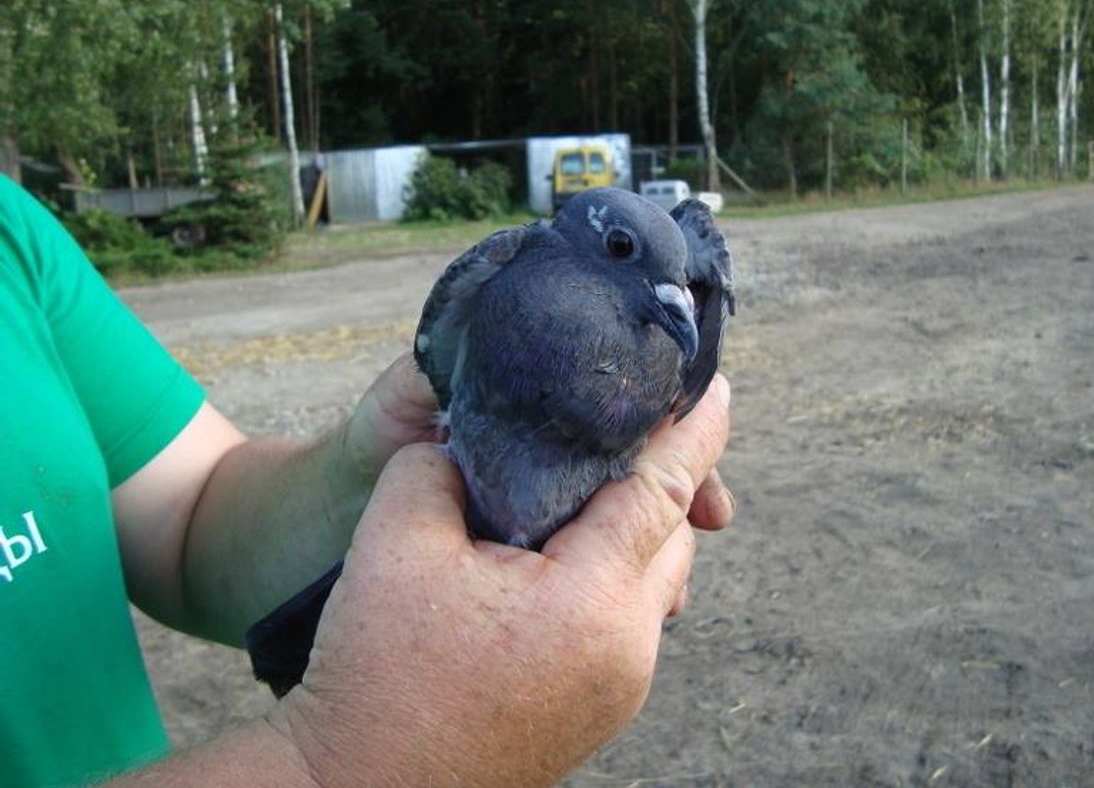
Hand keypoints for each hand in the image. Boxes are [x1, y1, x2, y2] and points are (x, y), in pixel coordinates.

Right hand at [268, 375, 730, 786]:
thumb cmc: (378, 673)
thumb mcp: (393, 543)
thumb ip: (437, 466)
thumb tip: (466, 444)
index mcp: (591, 603)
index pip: (663, 492)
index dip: (694, 429)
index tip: (715, 384)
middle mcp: (627, 650)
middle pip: (670, 539)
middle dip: (658, 479)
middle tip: (625, 429)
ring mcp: (619, 688)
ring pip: (654, 583)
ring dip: (632, 532)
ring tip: (583, 491)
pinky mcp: (599, 709)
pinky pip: (628, 620)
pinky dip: (609, 576)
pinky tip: (559, 558)